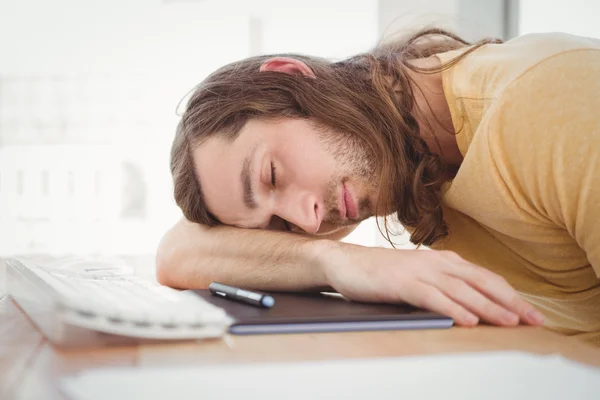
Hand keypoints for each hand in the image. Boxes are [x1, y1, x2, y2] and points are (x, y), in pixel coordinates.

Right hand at [319, 243, 544, 326]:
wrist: (346, 263)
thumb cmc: (383, 273)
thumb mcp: (419, 276)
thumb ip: (443, 285)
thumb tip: (471, 304)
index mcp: (444, 260)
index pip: (485, 277)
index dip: (510, 294)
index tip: (530, 312)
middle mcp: (436, 263)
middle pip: (481, 282)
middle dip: (510, 301)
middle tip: (533, 319)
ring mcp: (419, 271)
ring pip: (461, 290)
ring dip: (488, 307)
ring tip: (509, 322)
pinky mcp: (402, 283)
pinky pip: (432, 297)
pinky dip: (452, 308)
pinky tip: (467, 320)